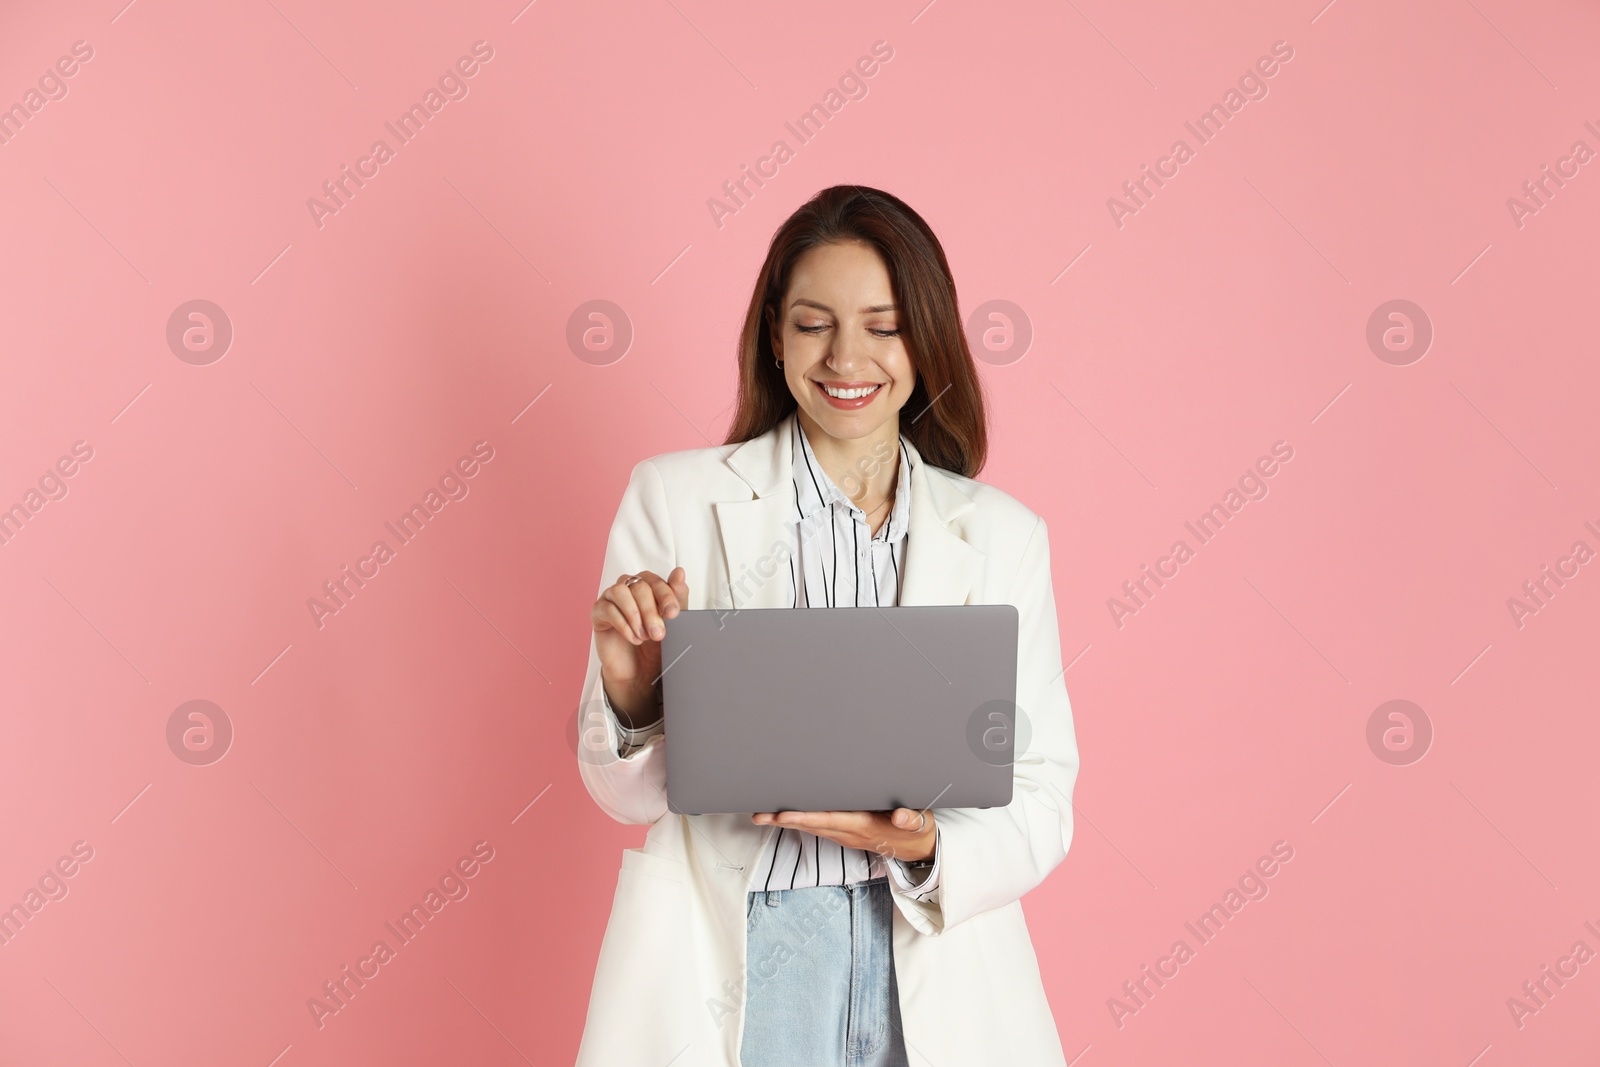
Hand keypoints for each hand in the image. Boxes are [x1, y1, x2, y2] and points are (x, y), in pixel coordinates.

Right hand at [592, 567, 687, 724]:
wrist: (639, 672)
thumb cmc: (656, 645)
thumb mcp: (673, 624)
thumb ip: (677, 598)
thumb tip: (679, 572)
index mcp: (649, 586)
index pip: (656, 581)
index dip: (666, 595)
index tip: (673, 614)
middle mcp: (629, 588)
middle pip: (639, 586)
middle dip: (651, 611)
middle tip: (659, 634)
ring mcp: (611, 598)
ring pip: (621, 591)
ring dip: (635, 615)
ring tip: (644, 636)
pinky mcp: (598, 613)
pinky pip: (607, 609)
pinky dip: (623, 625)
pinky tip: (633, 638)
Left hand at [751, 808, 936, 862]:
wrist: (921, 849)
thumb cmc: (918, 830)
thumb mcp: (920, 823)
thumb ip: (910, 819)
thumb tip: (900, 818)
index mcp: (864, 826)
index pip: (829, 821)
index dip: (805, 818)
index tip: (783, 815)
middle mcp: (850, 833)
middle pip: (812, 826)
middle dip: (784, 821)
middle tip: (758, 815)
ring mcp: (847, 836)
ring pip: (812, 827)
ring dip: (787, 822)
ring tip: (763, 814)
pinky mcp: (847, 834)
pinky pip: (819, 827)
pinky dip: (800, 821)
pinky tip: (787, 816)